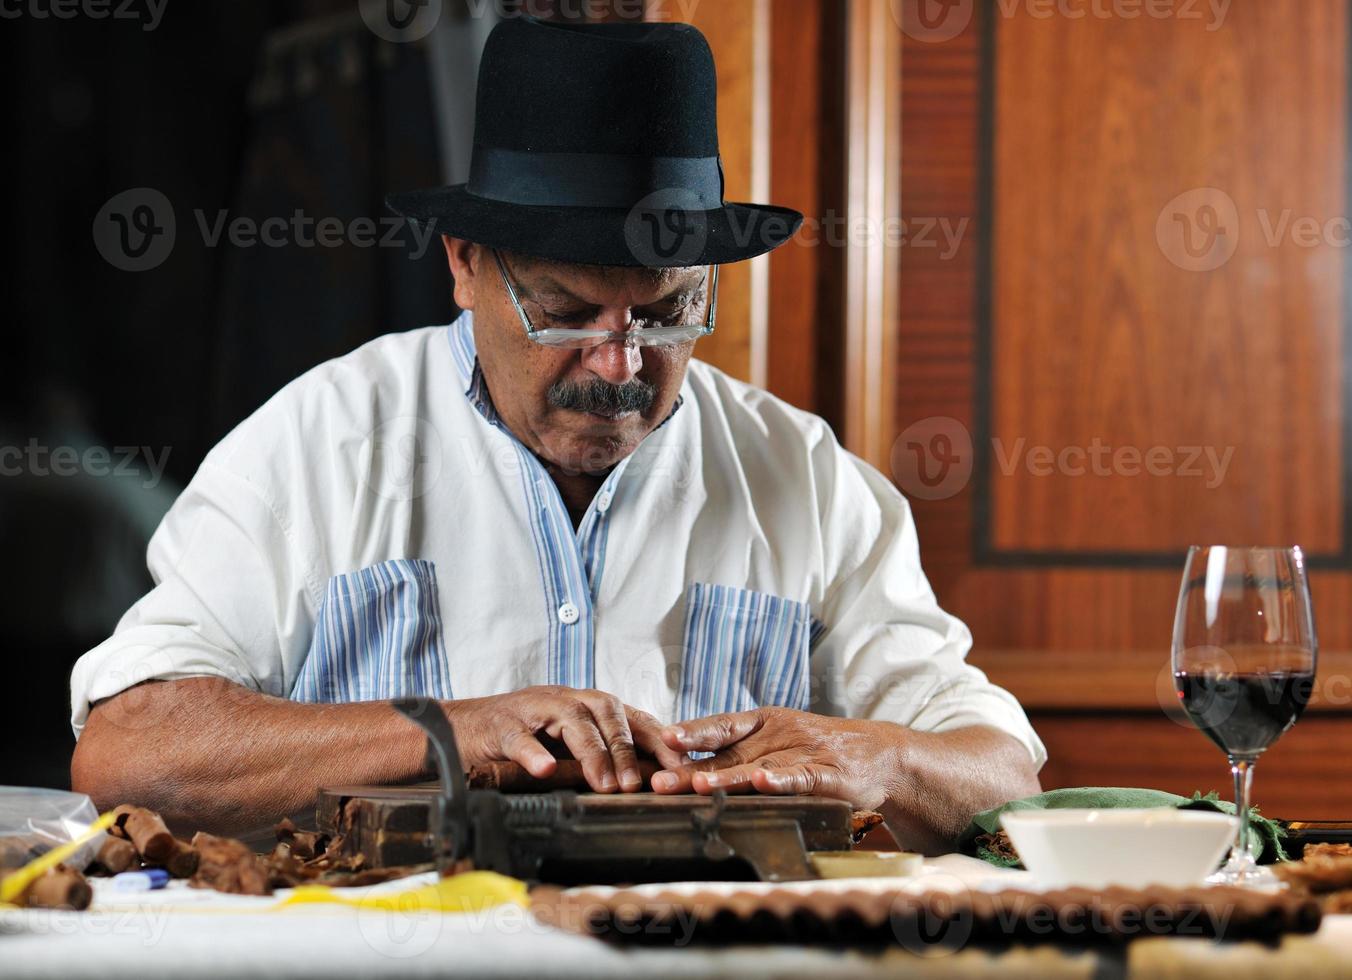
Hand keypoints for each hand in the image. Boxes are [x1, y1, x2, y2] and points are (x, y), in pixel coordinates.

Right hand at [446, 686, 688, 792]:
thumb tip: (646, 780)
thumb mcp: (566, 744)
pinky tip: (545, 769)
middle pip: (605, 711)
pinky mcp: (502, 725)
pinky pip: (520, 736)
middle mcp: (564, 699)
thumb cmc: (522, 738)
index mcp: (585, 705)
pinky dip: (534, 752)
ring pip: (570, 720)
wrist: (461, 728)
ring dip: (592, 753)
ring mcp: (533, 709)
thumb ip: (600, 754)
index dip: (657, 740)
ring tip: (604, 784)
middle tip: (636, 784)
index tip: (678, 768)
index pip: (630, 716)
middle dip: (625, 747)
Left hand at [650, 707, 903, 809]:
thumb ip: (740, 754)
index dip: (692, 732)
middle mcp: (778, 735)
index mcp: (764, 724)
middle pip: (728, 754)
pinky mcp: (827, 775)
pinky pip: (800, 779)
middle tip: (658, 782)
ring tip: (697, 787)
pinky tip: (761, 783)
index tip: (663, 738)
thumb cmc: (820, 751)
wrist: (881, 755)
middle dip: (691, 769)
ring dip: (726, 779)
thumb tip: (687, 769)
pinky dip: (780, 781)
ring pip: (757, 767)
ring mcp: (803, 754)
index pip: (721, 725)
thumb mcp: (778, 744)